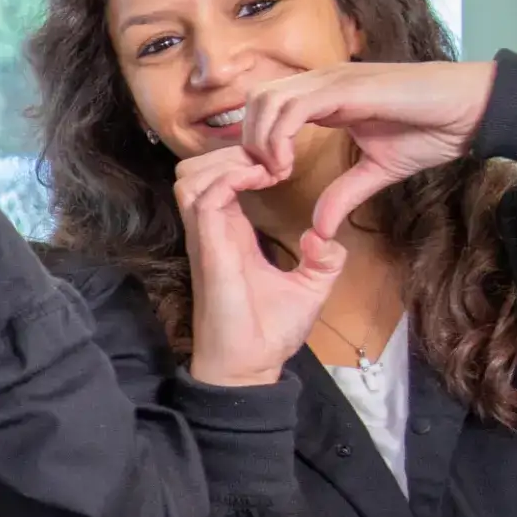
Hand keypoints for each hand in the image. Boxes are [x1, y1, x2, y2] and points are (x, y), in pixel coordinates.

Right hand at [175, 147, 342, 386]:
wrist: (251, 364)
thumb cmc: (270, 331)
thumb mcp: (311, 287)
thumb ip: (322, 260)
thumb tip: (325, 236)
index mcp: (230, 233)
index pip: (216, 179)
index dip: (241, 160)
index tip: (279, 165)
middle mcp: (211, 229)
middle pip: (194, 169)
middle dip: (228, 151)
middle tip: (268, 160)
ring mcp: (205, 237)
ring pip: (190, 176)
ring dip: (225, 162)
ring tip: (262, 169)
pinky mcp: (208, 247)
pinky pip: (205, 196)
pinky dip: (231, 177)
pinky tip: (262, 179)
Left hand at [230, 60, 492, 238]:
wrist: (472, 111)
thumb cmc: (430, 131)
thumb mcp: (377, 171)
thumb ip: (344, 194)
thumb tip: (319, 231)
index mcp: (324, 97)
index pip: (266, 109)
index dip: (256, 144)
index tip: (266, 180)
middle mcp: (321, 82)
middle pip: (256, 101)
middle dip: (248, 141)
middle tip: (266, 178)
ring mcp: (332, 80)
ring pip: (267, 100)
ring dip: (261, 140)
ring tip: (277, 173)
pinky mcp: (347, 86)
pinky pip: (293, 107)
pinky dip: (280, 136)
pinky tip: (287, 165)